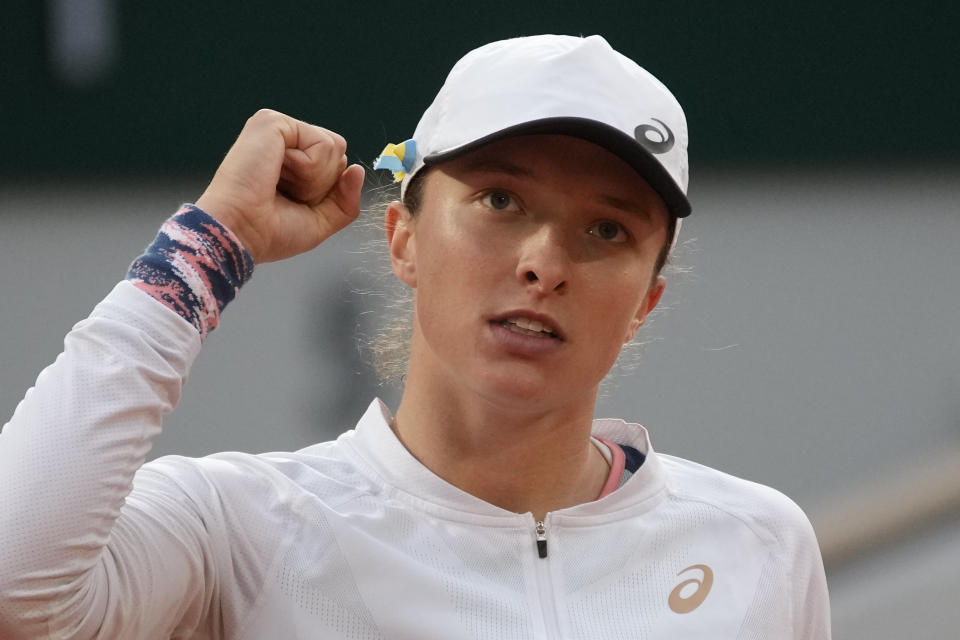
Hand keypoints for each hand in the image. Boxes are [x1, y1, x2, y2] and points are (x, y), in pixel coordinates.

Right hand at [195, 109, 364, 262]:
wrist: (240, 233)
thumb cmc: (270, 232)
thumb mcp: (321, 221)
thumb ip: (346, 200)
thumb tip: (357, 169)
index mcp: (291, 160)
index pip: (337, 164)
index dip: (326, 191)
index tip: (292, 203)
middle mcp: (283, 141)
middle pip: (339, 152)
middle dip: (323, 183)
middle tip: (286, 194)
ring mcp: (277, 129)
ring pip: (334, 147)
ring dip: (315, 178)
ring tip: (279, 183)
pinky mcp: (272, 122)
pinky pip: (322, 144)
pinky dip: (308, 168)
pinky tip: (276, 172)